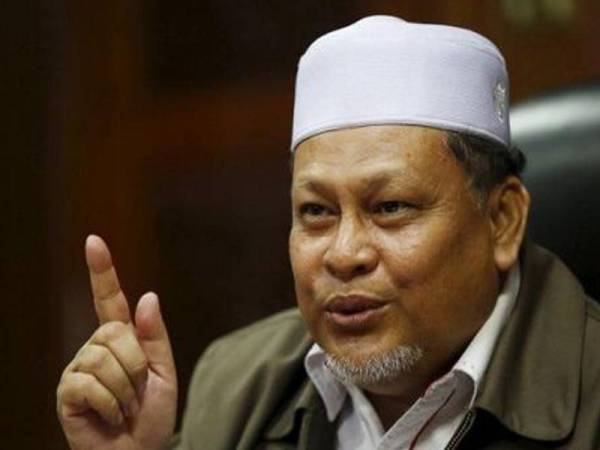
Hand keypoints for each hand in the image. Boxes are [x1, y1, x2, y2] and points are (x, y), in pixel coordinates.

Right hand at [57, 235, 177, 449]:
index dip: (102, 270)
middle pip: (115, 332)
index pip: (110, 299)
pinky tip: (110, 417)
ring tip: (124, 407)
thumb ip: (155, 336)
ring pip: (104, 358)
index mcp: (122, 340)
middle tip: (138, 392)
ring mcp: (79, 369)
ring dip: (126, 389)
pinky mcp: (68, 392)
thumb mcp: (164, 372)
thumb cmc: (151, 416)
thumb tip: (148, 295)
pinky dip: (111, 404)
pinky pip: (91, 383)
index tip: (94, 240)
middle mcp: (96, 348)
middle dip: (137, 365)